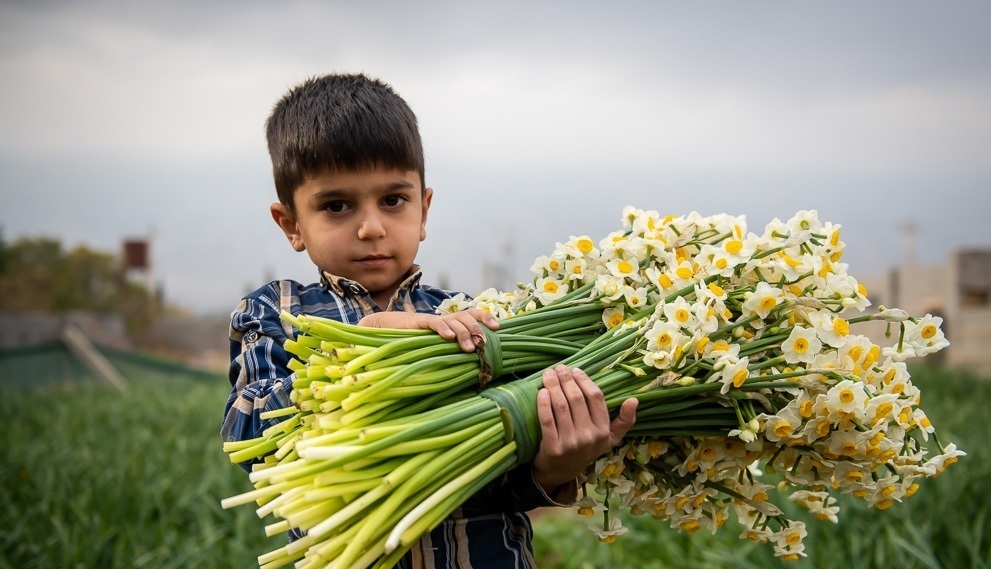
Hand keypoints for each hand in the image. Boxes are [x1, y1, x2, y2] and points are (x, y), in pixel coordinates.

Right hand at [358, 309, 498, 351]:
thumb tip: (470, 367)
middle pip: (466, 317)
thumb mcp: (436, 347)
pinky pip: (434, 322)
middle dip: (477, 330)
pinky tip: (448, 337)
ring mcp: (432, 319)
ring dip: (463, 333)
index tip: (497, 328)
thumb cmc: (413, 342)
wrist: (385, 330)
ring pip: (453, 320)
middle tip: (482, 345)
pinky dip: (442, 328)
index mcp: (451, 322)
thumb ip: (450, 351)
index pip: (472, 314)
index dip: (485, 318)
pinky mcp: (418, 322)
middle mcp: (444, 318)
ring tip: (469, 349)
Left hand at [532, 365, 637, 491]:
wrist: (561, 472)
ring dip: (553, 386)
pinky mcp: (552, 448)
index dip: (584, 380)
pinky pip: (547, 420)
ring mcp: (570, 443)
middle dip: (566, 379)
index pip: (595, 398)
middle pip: (576, 399)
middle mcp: (589, 437)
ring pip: (561, 406)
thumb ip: (624, 421)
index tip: (575, 370)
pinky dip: (543, 404)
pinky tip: (541, 392)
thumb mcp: (609, 439)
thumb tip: (634, 400)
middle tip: (559, 368)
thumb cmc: (586, 449)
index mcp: (603, 432)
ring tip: (548, 374)